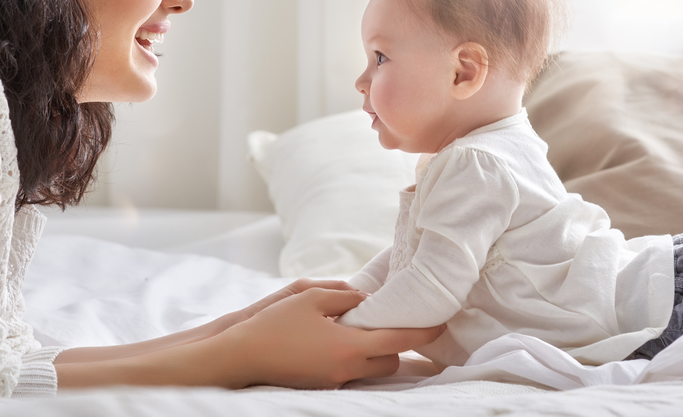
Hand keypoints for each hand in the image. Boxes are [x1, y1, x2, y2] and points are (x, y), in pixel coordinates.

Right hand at [214, 287, 444, 388]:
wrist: (242, 356)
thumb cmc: (274, 324)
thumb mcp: (309, 297)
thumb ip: (344, 296)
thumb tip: (366, 299)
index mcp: (347, 347)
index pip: (396, 341)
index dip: (421, 334)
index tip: (441, 326)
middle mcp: (345, 370)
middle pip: (388, 364)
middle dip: (394, 346)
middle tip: (390, 323)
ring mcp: (333, 382)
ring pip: (369, 372)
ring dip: (373, 354)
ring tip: (360, 330)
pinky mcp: (321, 386)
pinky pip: (349, 374)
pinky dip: (352, 359)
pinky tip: (337, 341)